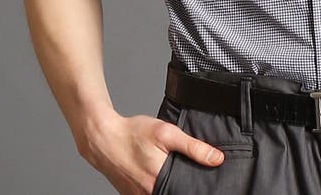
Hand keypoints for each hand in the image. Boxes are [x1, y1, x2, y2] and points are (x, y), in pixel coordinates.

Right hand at [75, 109, 224, 193]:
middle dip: (184, 184)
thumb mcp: (166, 133)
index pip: (187, 191)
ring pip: (164, 193)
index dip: (197, 186)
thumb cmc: (132, 133)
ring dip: (172, 185)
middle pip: (176, 192)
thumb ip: (193, 147)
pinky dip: (159, 186)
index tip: (207, 182)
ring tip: (174, 171)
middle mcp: (148, 194)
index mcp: (159, 181)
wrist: (103, 138)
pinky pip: (151, 194)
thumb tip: (217, 159)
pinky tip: (161, 173)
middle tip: (187, 171)